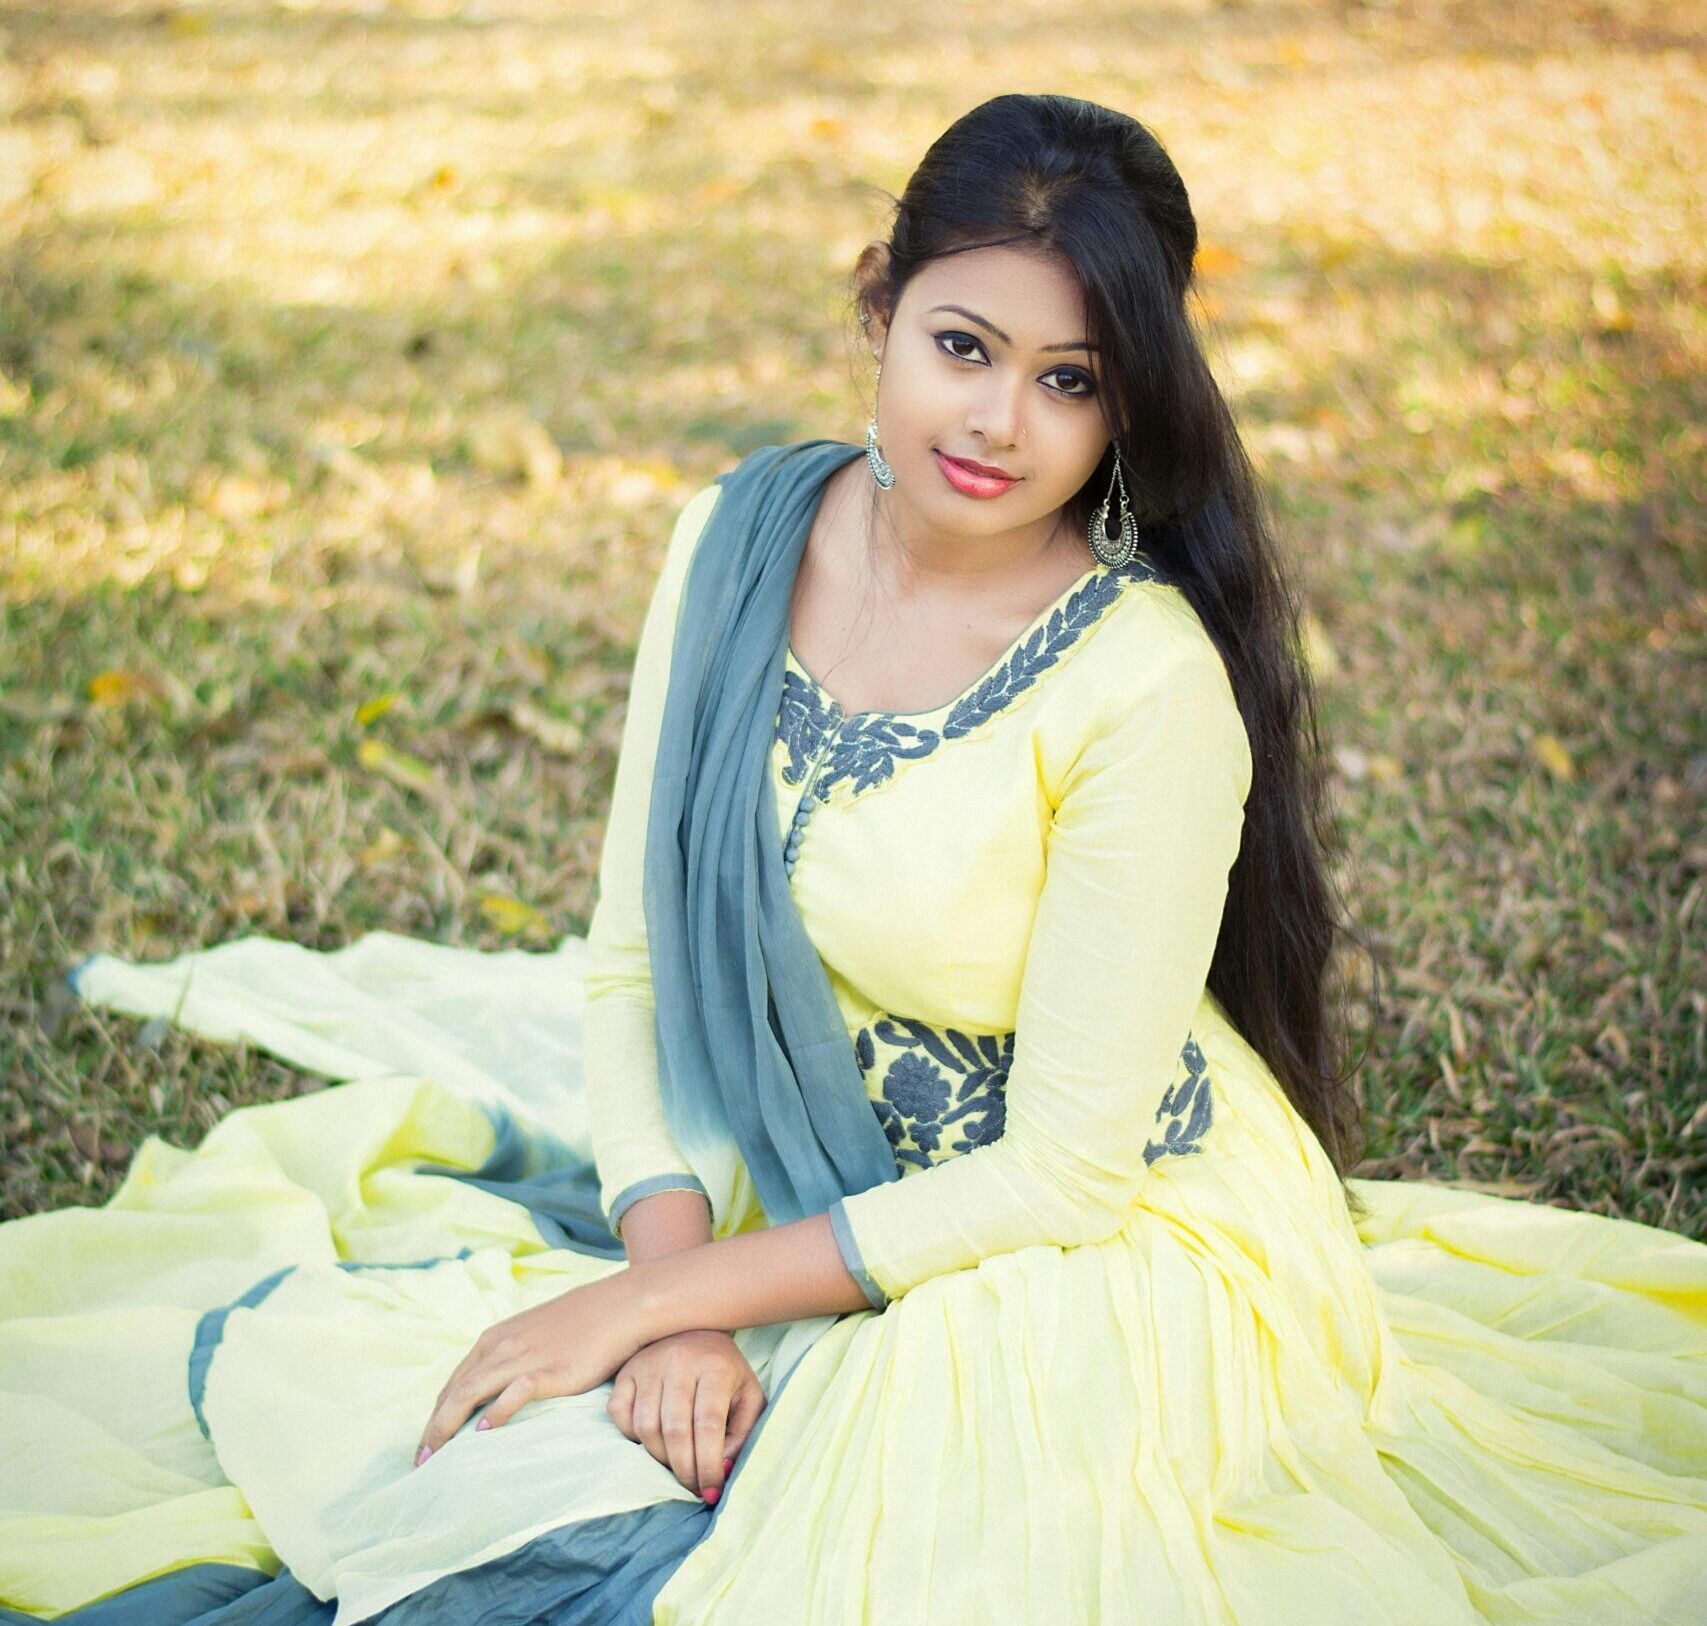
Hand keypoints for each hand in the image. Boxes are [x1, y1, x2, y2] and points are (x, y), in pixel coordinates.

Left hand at [413, 1275, 641, 1466]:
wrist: (617, 1307)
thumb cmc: (578, 1324)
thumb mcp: (532, 1336)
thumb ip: (509, 1359)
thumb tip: (493, 1394)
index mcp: (494, 1340)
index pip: (453, 1384)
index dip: (435, 1416)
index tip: (427, 1446)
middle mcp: (501, 1347)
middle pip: (455, 1392)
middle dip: (434, 1429)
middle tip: (421, 1463)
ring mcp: (524, 1358)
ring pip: (472, 1392)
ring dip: (449, 1426)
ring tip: (437, 1458)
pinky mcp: (549, 1371)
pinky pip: (514, 1392)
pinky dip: (495, 1412)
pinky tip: (484, 1433)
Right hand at [606, 1329, 766, 1500]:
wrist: (695, 1326)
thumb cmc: (725, 1370)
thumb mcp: (748, 1397)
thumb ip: (742, 1436)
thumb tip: (720, 1472)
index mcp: (715, 1366)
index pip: (709, 1425)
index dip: (708, 1464)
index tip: (712, 1490)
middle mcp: (679, 1361)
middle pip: (675, 1430)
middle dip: (684, 1469)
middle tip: (693, 1486)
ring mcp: (648, 1364)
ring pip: (645, 1427)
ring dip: (660, 1457)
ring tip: (676, 1462)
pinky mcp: (626, 1371)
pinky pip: (620, 1414)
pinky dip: (632, 1435)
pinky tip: (652, 1436)